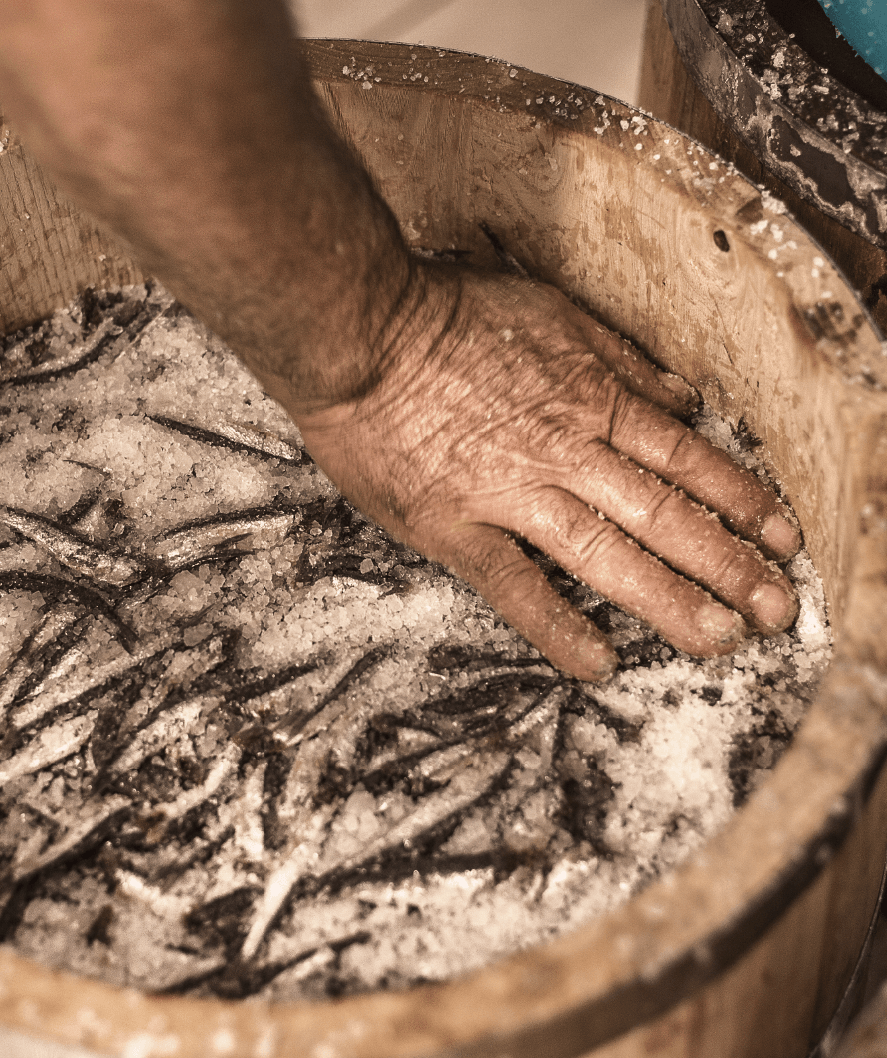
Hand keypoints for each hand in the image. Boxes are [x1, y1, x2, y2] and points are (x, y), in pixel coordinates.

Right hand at [293, 259, 799, 681]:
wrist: (361, 330)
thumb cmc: (446, 314)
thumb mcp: (551, 311)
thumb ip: (620, 356)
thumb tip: (680, 396)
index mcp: (591, 397)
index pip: (685, 458)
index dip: (741, 500)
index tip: (780, 537)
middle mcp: (566, 450)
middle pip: (664, 514)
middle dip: (729, 563)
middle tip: (775, 610)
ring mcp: (511, 492)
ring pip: (607, 553)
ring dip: (669, 599)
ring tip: (719, 640)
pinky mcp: (455, 525)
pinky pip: (515, 584)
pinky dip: (557, 624)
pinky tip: (596, 661)